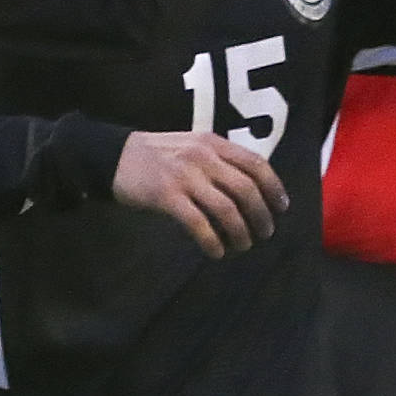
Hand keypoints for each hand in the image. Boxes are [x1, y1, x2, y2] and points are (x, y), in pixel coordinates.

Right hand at [112, 130, 290, 258]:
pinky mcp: (166, 196)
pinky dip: (212, 241)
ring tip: (244, 246)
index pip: (256, 163)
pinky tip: (216, 252)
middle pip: (246, 189)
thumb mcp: (193, 145)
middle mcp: (203, 157)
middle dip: (261, 215)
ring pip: (226, 209)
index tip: (282, 207)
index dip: (274, 187)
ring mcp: (185, 176)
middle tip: (265, 233)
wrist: (114, 155)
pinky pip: (198, 223)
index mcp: (213, 143)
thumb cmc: (157, 154)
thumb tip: (251, 187)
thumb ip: (219, 159)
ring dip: (241, 232)